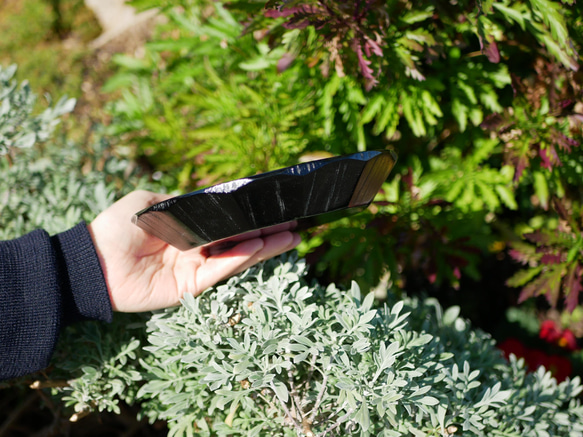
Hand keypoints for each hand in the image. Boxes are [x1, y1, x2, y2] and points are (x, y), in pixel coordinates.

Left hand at [88, 190, 300, 311]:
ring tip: (291, 236)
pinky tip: (261, 247)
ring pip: (237, 257)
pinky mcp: (191, 287)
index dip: (251, 217)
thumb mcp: (149, 202)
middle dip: (268, 233)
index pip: (227, 223)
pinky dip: (241, 259)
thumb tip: (206, 196)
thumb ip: (178, 200)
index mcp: (190, 230)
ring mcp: (196, 269)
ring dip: (265, 247)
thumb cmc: (117, 227)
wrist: (94, 261)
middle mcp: (198, 249)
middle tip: (295, 223)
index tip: (274, 208)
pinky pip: (220, 271)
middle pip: (240, 241)